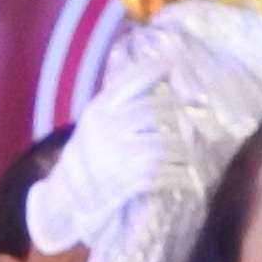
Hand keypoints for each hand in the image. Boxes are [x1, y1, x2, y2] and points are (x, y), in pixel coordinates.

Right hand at [31, 74, 173, 258]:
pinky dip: (181, 174)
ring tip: (192, 151)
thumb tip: (157, 76)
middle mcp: (107, 129)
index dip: (152, 70)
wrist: (70, 197)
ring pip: (165, 143)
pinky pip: (164, 173)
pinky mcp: (128, 181)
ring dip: (185, 148)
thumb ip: (119, 102)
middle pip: (155, 111)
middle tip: (191, 119)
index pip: (128, 82)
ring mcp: (117, 155)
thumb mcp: (96, 122)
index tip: (171, 63)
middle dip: (178, 114)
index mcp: (98, 111)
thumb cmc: (90, 154)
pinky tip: (186, 175)